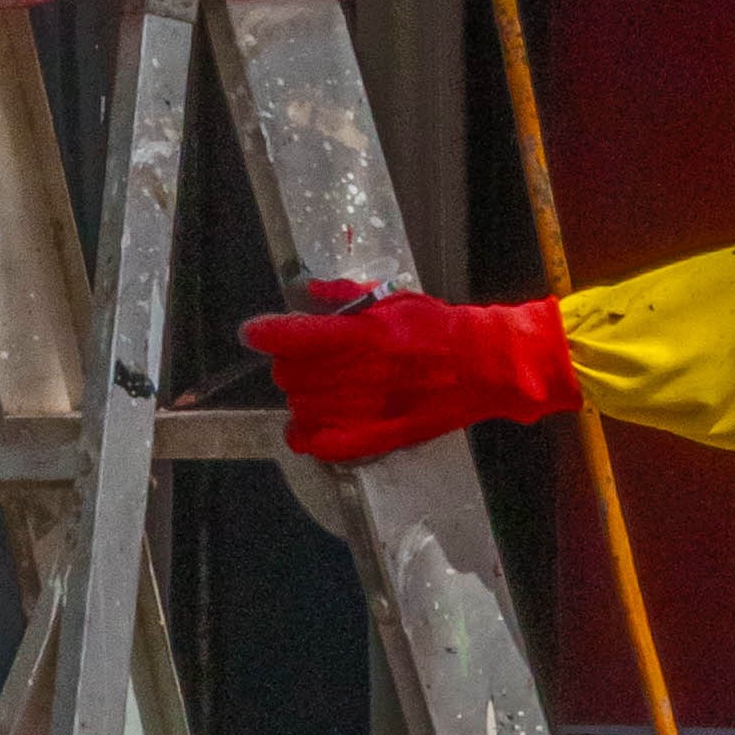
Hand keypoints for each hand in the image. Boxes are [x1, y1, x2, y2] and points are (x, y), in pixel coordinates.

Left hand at [242, 285, 577, 468]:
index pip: (293, 336)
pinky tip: (303, 430)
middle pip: (290, 375)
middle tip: (302, 362)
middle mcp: (357, 372)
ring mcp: (365, 408)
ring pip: (302, 407)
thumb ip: (348, 296)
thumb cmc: (438, 328)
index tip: (251, 333)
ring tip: (313, 391)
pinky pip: (323, 444)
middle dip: (288, 366)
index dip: (264, 333)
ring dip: (299, 398)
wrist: (483, 366)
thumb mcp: (394, 298)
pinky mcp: (376, 436)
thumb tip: (308, 290)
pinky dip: (306, 438)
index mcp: (362, 334)